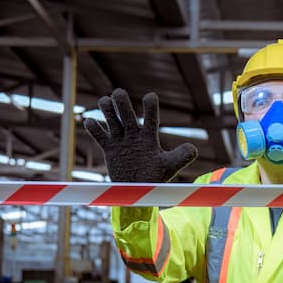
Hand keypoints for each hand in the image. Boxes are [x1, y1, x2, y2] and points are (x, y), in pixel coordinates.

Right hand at [83, 89, 197, 182]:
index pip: (150, 119)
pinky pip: (100, 137)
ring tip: (104, 100)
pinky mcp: (110, 149)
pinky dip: (94, 129)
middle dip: (123, 104)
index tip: (150, 96)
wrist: (138, 190)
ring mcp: (121, 141)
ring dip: (108, 111)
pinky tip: (89, 121)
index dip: (150, 107)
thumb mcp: (170, 166)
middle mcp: (134, 135)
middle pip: (127, 116)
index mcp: (149, 137)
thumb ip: (181, 157)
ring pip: (112, 121)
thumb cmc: (155, 176)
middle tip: (118, 93)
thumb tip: (193, 149)